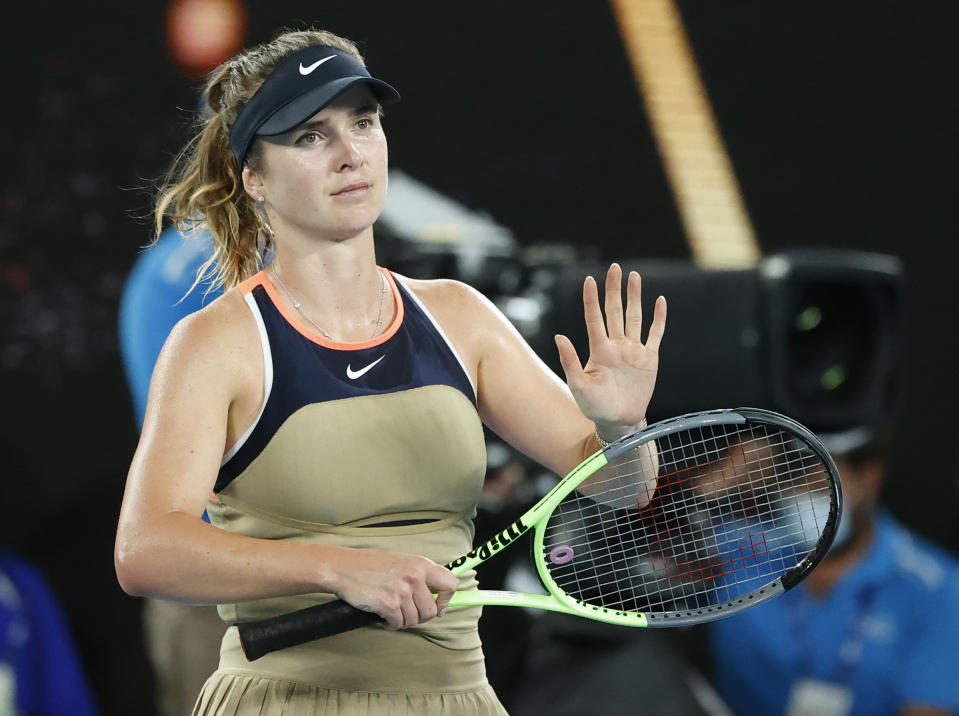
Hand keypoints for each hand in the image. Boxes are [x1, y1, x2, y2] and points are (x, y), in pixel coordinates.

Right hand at [329, 548, 458, 628]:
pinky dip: (392, 623)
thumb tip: (437, 594)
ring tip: (394, 610)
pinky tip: (384, 614)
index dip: (446, 599)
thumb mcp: (401, 561)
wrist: (343, 568)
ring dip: (404, 620)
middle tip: (408, 612)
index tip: (439, 606)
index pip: (450, 583)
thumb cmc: (370, 564)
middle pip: (431, 610)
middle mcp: (414, 577)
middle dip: (420, 616)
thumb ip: (420, 574)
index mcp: (421, 564)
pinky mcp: (389, 605)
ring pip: (415, 620)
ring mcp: (402, 592)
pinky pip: (399, 624)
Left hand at [554, 263, 666, 435]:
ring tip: (635, 276)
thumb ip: (570, 360)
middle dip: (615, 290)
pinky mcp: (649, 359)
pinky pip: (655, 334)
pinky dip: (658, 319)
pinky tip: (659, 301)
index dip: (592, 299)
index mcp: (599, 350)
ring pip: (635, 317)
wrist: (618, 422)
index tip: (589, 280)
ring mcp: (633, 351)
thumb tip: (559, 336)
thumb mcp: (578, 385)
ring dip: (635, 297)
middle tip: (615, 268)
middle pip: (615, 311)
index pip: (595, 318)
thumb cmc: (594, 406)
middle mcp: (616, 345)